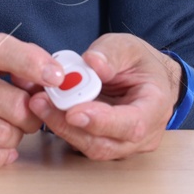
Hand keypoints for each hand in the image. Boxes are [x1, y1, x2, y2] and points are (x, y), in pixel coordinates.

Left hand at [26, 33, 181, 161]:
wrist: (147, 79)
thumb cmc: (140, 63)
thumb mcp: (128, 47)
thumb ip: (111, 54)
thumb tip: (93, 64)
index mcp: (155, 108)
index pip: (131, 125)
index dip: (101, 122)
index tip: (73, 112)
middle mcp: (143, 135)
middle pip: (105, 144)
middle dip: (69, 127)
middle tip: (41, 103)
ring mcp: (124, 144)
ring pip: (89, 147)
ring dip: (61, 127)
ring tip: (38, 102)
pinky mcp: (104, 144)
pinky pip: (81, 142)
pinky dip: (61, 127)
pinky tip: (45, 107)